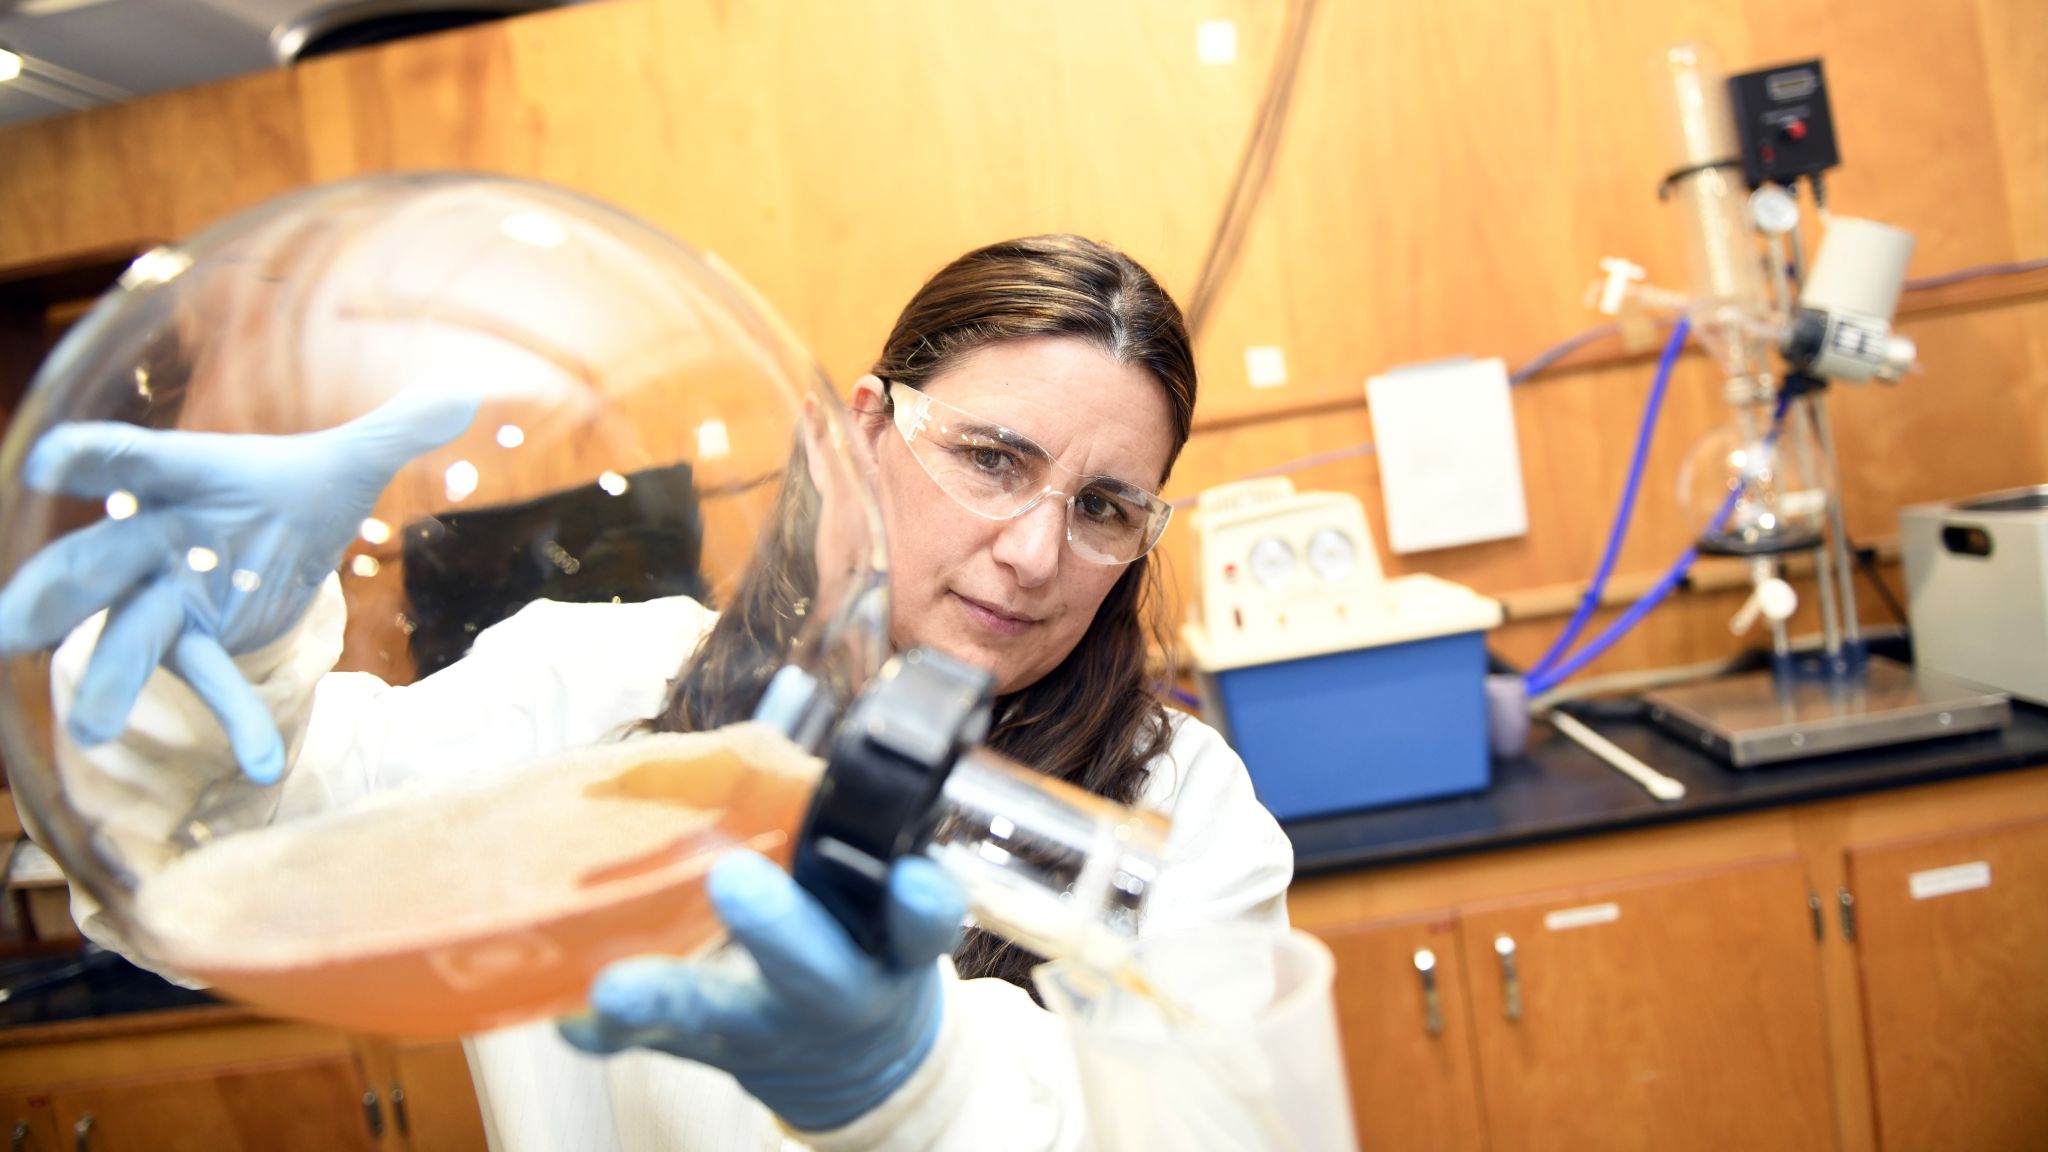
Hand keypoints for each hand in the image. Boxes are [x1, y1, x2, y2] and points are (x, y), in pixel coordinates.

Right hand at [0, 389, 477, 782]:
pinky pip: (210, 683)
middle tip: (12, 626)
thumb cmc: (288, 493)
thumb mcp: (346, 466)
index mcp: (185, 477)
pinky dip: (238, 721)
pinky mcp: (193, 642)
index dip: (95, 460)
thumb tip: (467, 390)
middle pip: (97, 560)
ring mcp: (165, 595)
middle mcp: (156, 536)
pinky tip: (263, 767)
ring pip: (126, 634)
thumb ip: (395, 430)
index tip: (50, 461)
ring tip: (95, 729)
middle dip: (57, 589)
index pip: (135, 463)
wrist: (276, 544)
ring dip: (111, 680)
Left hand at [560, 849, 965, 1131]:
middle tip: (733, 879)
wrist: (856, 1056)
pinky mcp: (705, 1048)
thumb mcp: (881, 892)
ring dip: (666, 996)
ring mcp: (768, 1028)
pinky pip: (649, 1044)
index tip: (910, 878)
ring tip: (614, 985)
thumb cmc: (860, 938)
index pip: (922, 924)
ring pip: (717, 1017)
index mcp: (891, 945)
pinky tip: (571, 1015)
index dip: (920, 904)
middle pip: (816, 970)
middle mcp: (837, 992)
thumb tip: (769, 726)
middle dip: (777, 926)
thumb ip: (838, 824)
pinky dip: (608, 1030)